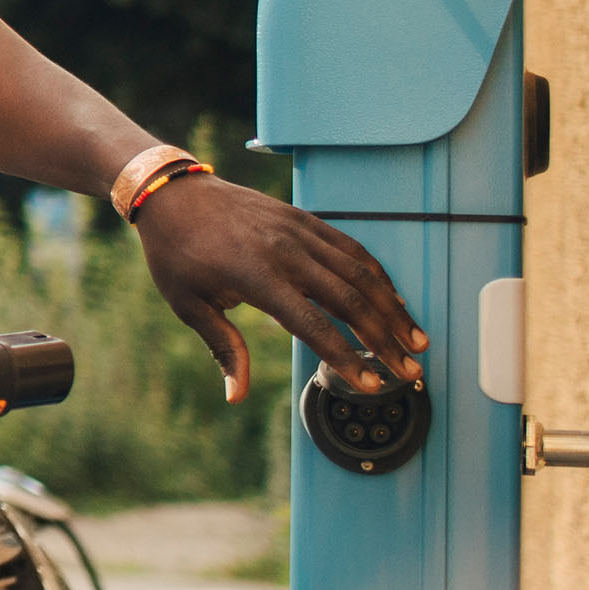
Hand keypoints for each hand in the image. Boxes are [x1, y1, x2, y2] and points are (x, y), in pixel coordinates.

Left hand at [131, 174, 424, 397]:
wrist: (172, 194)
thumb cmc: (176, 253)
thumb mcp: (188, 304)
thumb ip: (223, 347)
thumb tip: (237, 395)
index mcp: (256, 277)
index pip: (314, 326)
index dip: (348, 358)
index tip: (371, 385)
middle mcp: (286, 253)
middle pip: (351, 301)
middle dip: (386, 340)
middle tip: (410, 371)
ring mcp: (299, 232)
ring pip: (360, 272)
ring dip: (393, 308)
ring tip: (416, 340)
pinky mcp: (305, 219)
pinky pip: (351, 247)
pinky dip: (377, 274)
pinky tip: (393, 298)